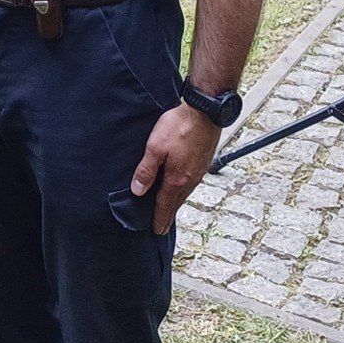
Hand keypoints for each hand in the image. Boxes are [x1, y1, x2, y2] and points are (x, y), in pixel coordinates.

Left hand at [131, 104, 219, 234]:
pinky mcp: (203, 162)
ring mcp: (199, 171)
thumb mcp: (155, 146)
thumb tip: (137, 191)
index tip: (157, 231)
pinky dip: (184, 191)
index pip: (165, 205)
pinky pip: (192, 183)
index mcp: (177, 179)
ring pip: (185, 193)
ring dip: (176, 203)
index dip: (159, 218)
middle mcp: (190, 179)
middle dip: (168, 215)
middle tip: (162, 227)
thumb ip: (146, 170)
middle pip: (176, 202)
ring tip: (170, 209)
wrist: (205, 111)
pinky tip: (181, 187)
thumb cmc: (179, 126)